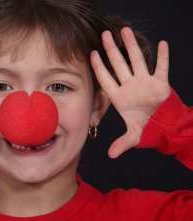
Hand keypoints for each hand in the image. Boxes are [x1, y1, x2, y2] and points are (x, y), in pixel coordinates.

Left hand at [90, 27, 170, 158]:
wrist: (163, 126)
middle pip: (119, 64)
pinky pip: (162, 68)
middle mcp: (130, 86)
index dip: (99, 67)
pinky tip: (162, 44)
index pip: (106, 79)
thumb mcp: (133, 136)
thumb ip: (122, 143)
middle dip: (111, 50)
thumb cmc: (145, 128)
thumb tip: (111, 156)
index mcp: (120, 97)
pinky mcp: (161, 83)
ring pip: (137, 61)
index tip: (91, 54)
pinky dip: (163, 57)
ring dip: (131, 46)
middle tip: (104, 34)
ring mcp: (145, 82)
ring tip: (125, 31)